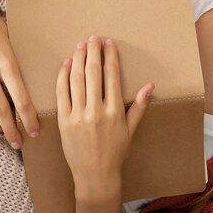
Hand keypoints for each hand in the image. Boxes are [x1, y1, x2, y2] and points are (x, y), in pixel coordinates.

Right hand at [0, 0, 39, 149]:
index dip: (29, 118)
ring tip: (6, 137)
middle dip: (13, 130)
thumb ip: (20, 67)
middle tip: (21, 143)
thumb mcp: (15, 43)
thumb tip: (34, 90)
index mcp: (7, 62)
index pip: (21, 98)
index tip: (35, 131)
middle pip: (2, 109)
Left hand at [56, 36, 153, 195]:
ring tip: (80, 46)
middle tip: (93, 38)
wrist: (95, 174)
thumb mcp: (130, 129)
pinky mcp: (63, 120)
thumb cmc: (115, 152)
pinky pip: (62, 93)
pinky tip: (66, 64)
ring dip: (78, 59)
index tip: (109, 44)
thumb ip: (139, 106)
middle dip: (93, 52)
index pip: (112, 77)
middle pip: (93, 73)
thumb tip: (150, 85)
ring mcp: (78, 115)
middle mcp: (96, 111)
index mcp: (114, 112)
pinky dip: (63, 76)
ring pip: (76, 79)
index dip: (110, 57)